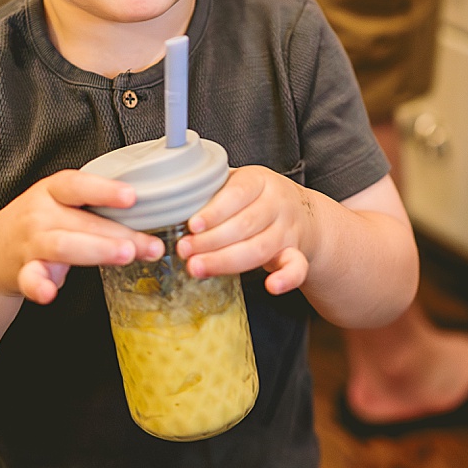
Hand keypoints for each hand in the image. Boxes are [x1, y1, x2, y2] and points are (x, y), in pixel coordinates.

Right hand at [0, 169, 158, 304]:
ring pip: (64, 246)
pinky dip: (39, 286)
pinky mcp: (22, 272)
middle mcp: (40, 214)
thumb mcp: (62, 206)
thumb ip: (97, 211)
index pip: (78, 185)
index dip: (104, 190)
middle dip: (120, 234)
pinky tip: (50, 293)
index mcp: (52, 191)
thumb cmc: (40, 225)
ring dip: (96, 250)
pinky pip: (31, 278)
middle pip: (83, 222)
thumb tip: (150, 220)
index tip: (132, 196)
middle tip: (150, 245)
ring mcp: (30, 244)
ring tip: (125, 255)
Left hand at [180, 166, 311, 295]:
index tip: (192, 225)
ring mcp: (288, 231)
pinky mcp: (296, 254)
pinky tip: (271, 286)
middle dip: (211, 241)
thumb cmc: (255, 199)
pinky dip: (286, 278)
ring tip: (197, 268)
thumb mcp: (236, 184)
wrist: (301, 214)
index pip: (237, 193)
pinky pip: (297, 267)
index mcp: (259, 181)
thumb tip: (167, 204)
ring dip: (226, 261)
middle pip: (245, 224)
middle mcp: (277, 204)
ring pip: (260, 248)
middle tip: (184, 251)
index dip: (214, 211)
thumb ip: (210, 192)